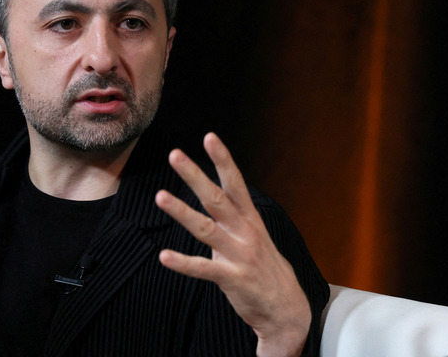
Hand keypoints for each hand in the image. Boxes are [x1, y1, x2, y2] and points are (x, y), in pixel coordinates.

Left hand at [155, 133, 310, 356]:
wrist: (288, 311)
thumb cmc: (265, 268)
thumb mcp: (254, 236)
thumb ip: (233, 217)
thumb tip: (213, 195)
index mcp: (250, 219)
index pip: (235, 183)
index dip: (223, 160)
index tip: (209, 137)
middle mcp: (245, 233)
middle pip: (216, 198)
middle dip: (195, 175)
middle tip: (174, 154)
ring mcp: (240, 256)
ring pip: (205, 229)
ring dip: (181, 212)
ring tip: (159, 196)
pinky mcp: (233, 280)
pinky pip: (204, 269)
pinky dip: (183, 263)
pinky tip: (164, 256)